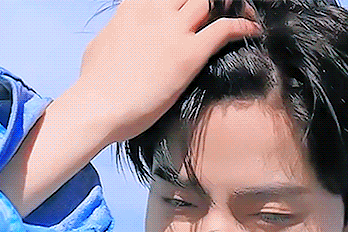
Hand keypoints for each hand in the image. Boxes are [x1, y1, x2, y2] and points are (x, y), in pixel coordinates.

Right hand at [69, 0, 260, 144]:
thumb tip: (121, 31)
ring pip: (211, 2)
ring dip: (230, 6)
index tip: (189, 4)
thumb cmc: (94, 82)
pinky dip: (243, 27)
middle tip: (221, 6)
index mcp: (134, 7)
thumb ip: (119, 30)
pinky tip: (252, 31)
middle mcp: (156, 12)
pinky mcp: (190, 54)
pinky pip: (226, 29)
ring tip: (242, 13)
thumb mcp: (101, 43)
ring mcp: (174, 31)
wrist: (99, 105)